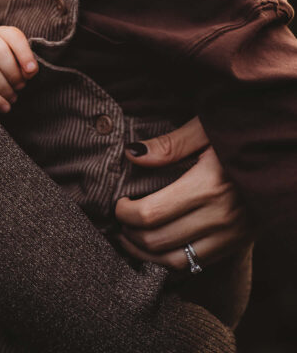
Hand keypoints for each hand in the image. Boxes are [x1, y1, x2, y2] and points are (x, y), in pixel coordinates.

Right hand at [0, 26, 37, 112]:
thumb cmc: (7, 58)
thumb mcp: (17, 53)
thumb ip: (26, 60)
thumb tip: (29, 72)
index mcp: (1, 32)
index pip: (14, 37)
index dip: (25, 55)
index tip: (32, 71)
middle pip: (0, 54)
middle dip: (14, 74)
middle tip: (21, 86)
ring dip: (5, 88)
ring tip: (13, 97)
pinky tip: (5, 106)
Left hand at [114, 117, 250, 270]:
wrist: (277, 160)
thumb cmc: (237, 138)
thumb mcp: (205, 129)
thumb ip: (170, 144)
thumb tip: (132, 154)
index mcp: (208, 185)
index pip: (151, 213)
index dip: (124, 213)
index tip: (118, 203)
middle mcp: (220, 216)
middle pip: (157, 240)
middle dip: (129, 233)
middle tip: (119, 221)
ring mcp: (230, 235)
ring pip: (175, 261)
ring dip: (145, 255)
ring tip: (129, 239)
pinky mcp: (235, 245)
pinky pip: (195, 265)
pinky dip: (169, 263)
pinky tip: (156, 249)